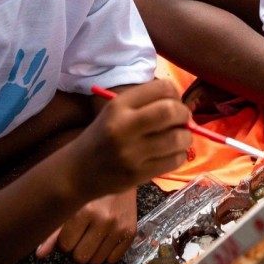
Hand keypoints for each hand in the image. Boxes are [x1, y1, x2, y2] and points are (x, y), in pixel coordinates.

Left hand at [35, 190, 135, 263]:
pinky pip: (113, 259)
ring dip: (92, 252)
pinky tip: (105, 237)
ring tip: (92, 235)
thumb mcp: (70, 203)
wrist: (120, 171)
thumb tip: (40, 254)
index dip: (65, 240)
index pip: (66, 245)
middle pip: (81, 257)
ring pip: (96, 261)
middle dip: (77, 248)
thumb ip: (53, 229)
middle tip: (81, 234)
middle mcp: (103, 219)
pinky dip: (107, 253)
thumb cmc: (90, 186)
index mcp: (84, 210)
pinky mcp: (131, 231)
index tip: (70, 229)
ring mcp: (118, 226)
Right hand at [71, 80, 189, 196]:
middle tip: (183, 119)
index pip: (161, 88)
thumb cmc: (101, 137)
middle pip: (170, 111)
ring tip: (181, 137)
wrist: (77, 171)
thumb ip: (144, 103)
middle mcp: (124, 126)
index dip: (175, 93)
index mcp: (119, 106)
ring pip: (176, 139)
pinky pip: (173, 161)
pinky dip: (180, 155)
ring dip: (186, 137)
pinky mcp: (137, 174)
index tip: (174, 101)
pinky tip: (173, 153)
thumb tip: (180, 102)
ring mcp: (131, 153)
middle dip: (184, 114)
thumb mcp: (114, 111)